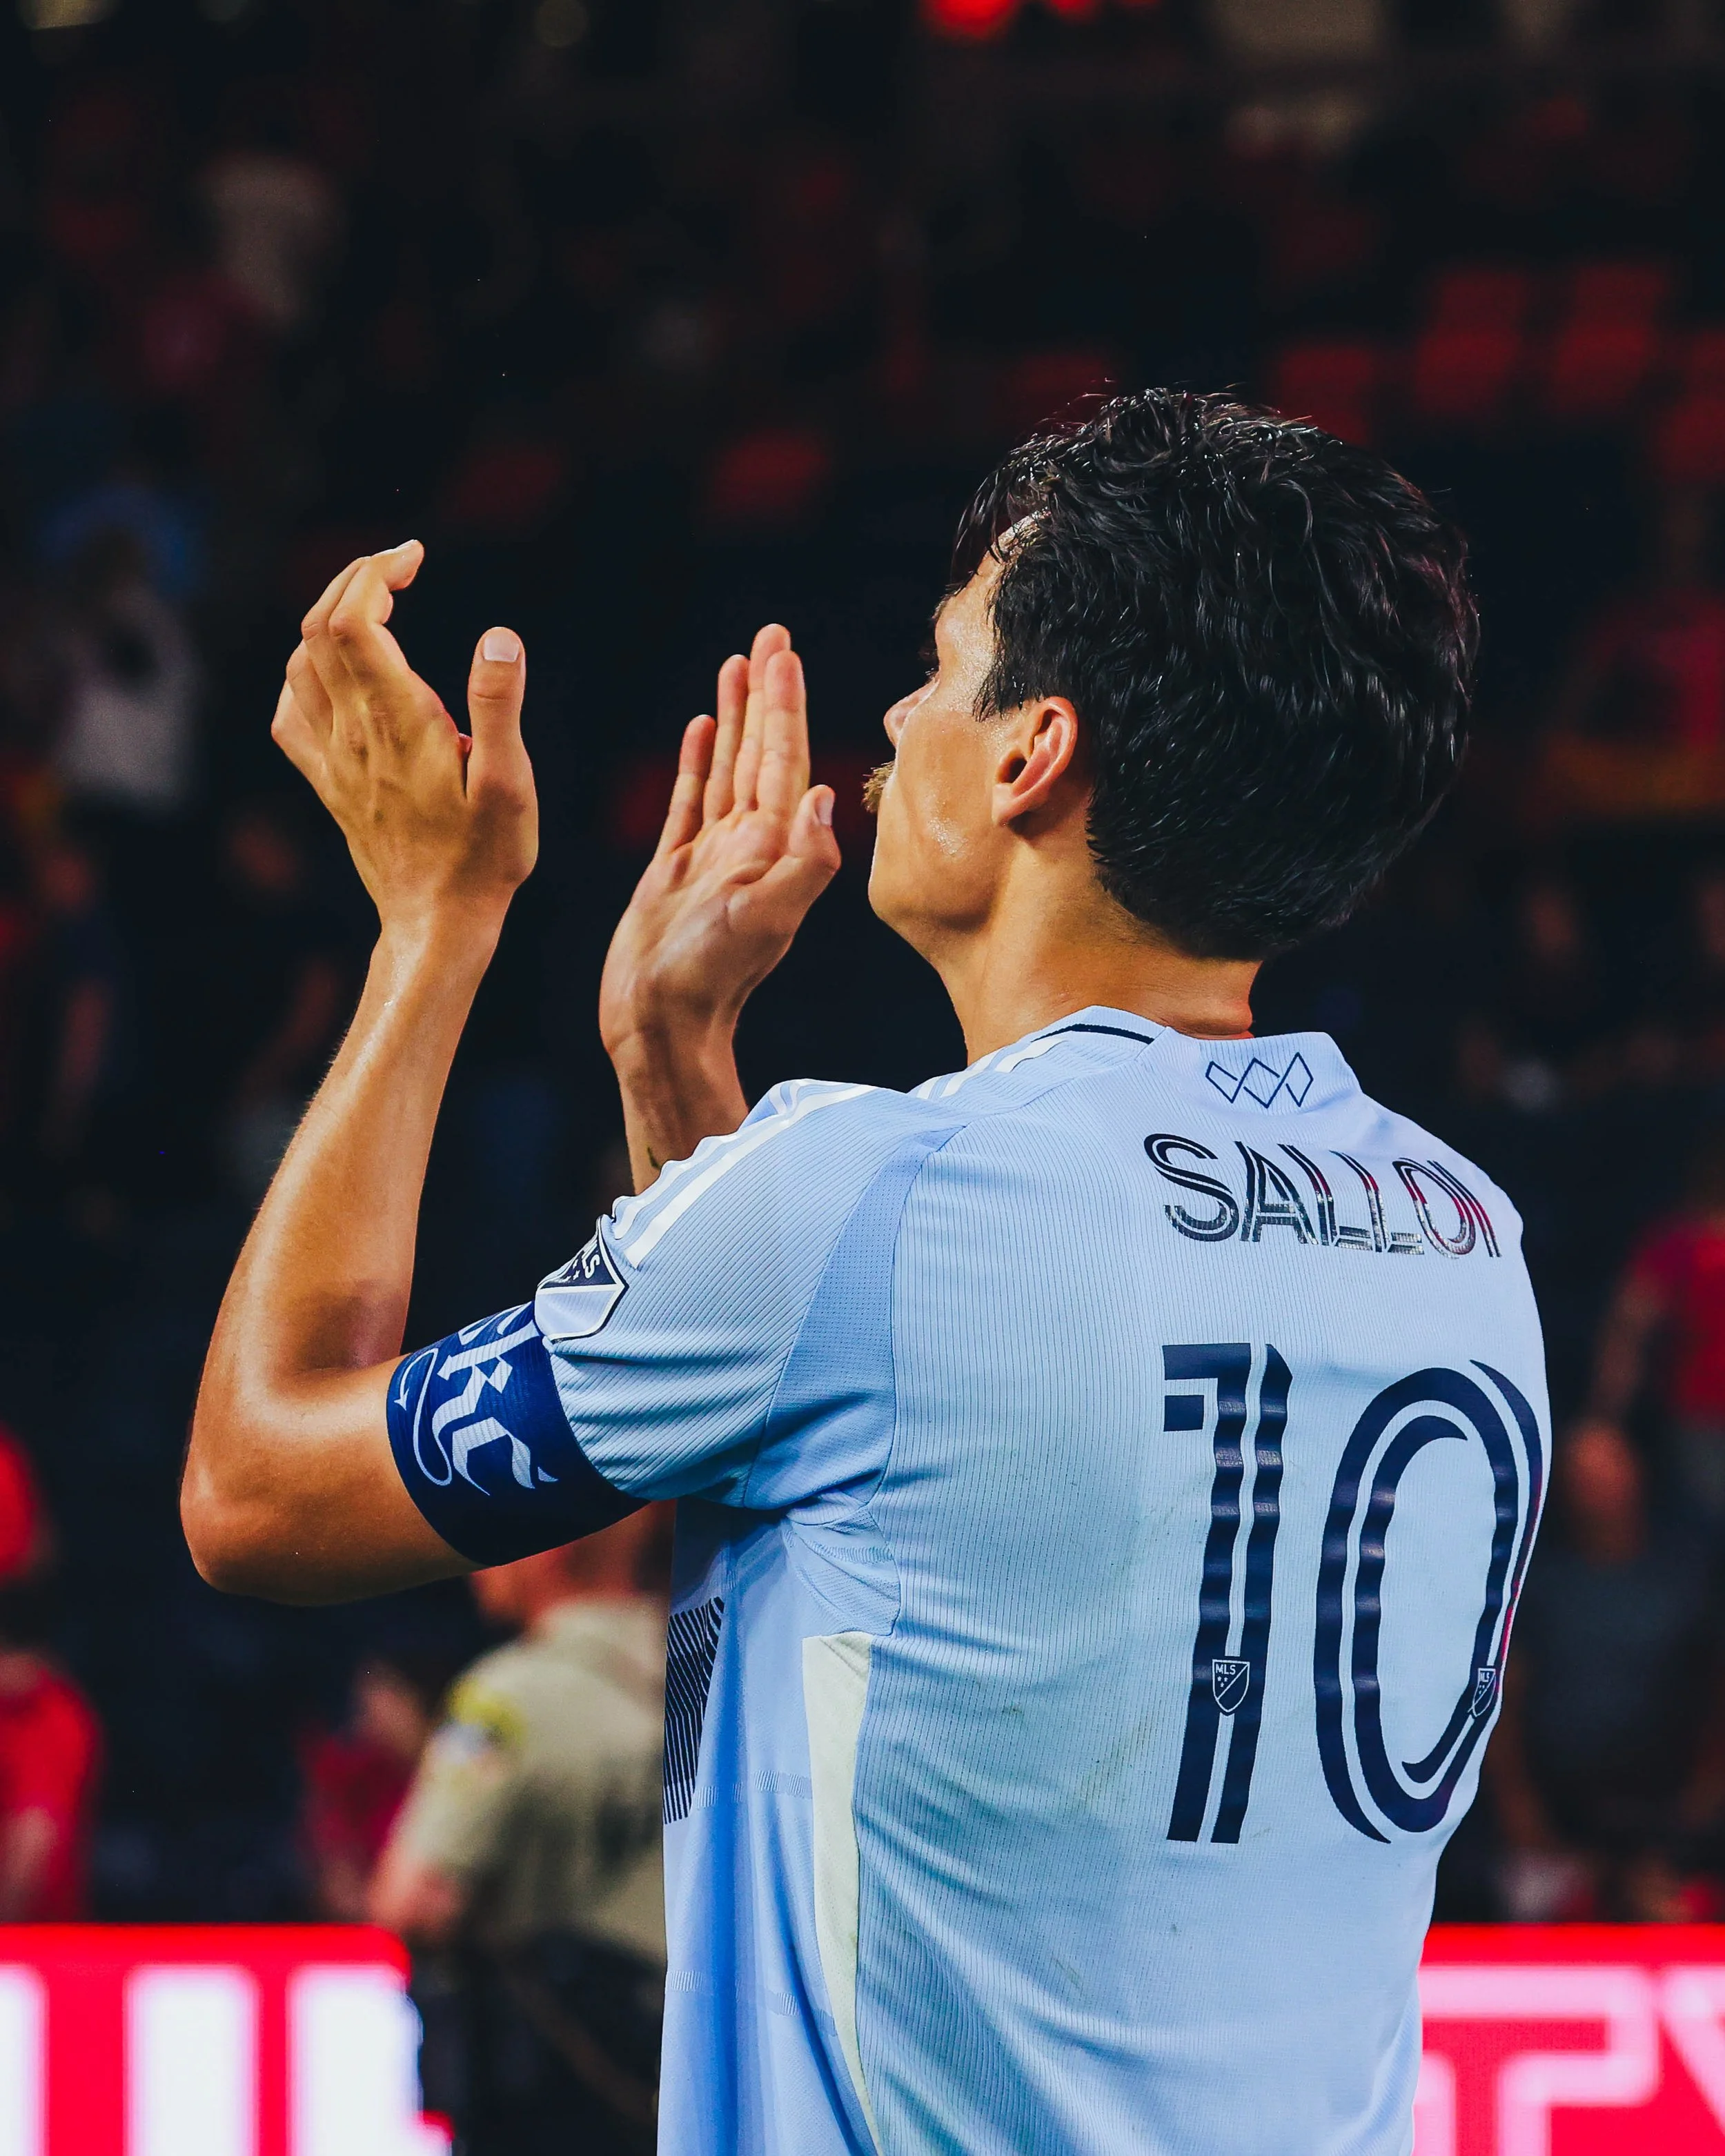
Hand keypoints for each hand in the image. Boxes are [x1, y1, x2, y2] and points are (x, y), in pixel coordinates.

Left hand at [273, 542, 536, 941]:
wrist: (436, 924)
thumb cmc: (483, 859)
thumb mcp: (509, 784)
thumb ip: (498, 707)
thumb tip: (498, 638)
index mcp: (398, 723)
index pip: (356, 621)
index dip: (376, 573)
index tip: (414, 555)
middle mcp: (354, 735)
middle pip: (321, 629)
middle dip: (354, 581)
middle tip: (398, 565)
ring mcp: (334, 761)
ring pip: (301, 665)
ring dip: (328, 619)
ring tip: (370, 604)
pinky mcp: (330, 785)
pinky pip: (290, 716)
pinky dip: (303, 675)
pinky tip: (328, 675)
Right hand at [600, 624, 838, 1061]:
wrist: (661, 1026)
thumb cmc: (709, 981)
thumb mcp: (764, 921)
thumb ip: (803, 863)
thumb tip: (822, 797)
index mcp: (771, 848)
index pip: (783, 760)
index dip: (785, 705)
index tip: (784, 652)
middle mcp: (748, 846)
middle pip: (760, 752)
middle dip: (766, 694)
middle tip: (770, 636)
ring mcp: (713, 857)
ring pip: (726, 768)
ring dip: (734, 718)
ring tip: (737, 665)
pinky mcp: (676, 871)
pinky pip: (690, 801)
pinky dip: (698, 762)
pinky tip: (701, 729)